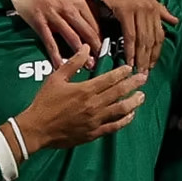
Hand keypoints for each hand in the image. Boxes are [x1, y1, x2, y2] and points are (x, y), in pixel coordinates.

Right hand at [0, 0, 101, 68]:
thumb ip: (78, 3)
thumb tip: (92, 17)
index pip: (94, 22)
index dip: (101, 37)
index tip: (106, 49)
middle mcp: (67, 7)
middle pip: (86, 31)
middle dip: (95, 48)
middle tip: (102, 62)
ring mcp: (53, 14)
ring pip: (71, 37)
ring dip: (80, 53)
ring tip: (87, 66)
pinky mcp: (39, 21)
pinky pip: (50, 41)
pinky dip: (56, 55)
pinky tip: (60, 65)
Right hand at [14, 44, 146, 152]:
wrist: (37, 129)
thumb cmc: (45, 101)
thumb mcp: (56, 77)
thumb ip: (73, 62)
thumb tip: (85, 47)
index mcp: (85, 90)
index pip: (109, 79)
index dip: (122, 73)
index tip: (130, 67)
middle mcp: (94, 105)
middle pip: (118, 93)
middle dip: (133, 84)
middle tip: (144, 78)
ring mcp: (95, 120)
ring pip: (120, 110)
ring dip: (133, 102)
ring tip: (141, 96)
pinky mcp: (93, 133)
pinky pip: (113, 126)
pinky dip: (124, 120)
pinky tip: (130, 114)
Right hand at [90, 0, 178, 72]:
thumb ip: (160, 9)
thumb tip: (175, 20)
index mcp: (154, 6)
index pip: (160, 35)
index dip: (156, 52)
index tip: (152, 65)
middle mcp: (149, 9)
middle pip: (152, 40)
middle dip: (149, 58)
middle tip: (144, 74)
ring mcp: (138, 10)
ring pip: (142, 39)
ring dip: (140, 57)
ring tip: (137, 70)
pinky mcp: (125, 10)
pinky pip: (130, 34)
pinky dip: (130, 48)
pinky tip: (128, 58)